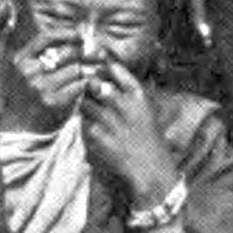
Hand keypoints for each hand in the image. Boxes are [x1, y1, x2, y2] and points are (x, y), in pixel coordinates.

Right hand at [15, 39, 88, 127]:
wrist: (22, 126)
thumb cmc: (30, 95)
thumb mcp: (29, 70)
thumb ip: (46, 53)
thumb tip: (79, 34)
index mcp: (20, 59)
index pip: (46, 37)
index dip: (68, 33)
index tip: (83, 36)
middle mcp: (28, 71)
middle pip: (65, 52)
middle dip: (86, 52)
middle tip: (100, 53)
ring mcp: (39, 87)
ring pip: (75, 69)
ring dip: (89, 69)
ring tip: (96, 71)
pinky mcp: (52, 101)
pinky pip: (79, 85)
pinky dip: (87, 84)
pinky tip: (88, 85)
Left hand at [79, 60, 179, 207]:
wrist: (149, 168)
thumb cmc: (149, 138)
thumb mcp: (146, 109)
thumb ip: (129, 90)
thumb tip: (109, 69)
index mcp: (139, 96)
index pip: (116, 69)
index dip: (104, 64)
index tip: (99, 63)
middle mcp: (123, 105)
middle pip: (94, 83)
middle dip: (90, 86)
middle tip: (92, 92)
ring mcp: (108, 120)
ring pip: (85, 102)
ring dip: (86, 106)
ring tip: (97, 116)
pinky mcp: (96, 135)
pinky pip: (83, 121)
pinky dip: (86, 124)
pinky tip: (97, 130)